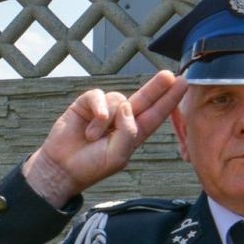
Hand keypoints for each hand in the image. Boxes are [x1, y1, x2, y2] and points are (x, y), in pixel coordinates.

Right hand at [24, 70, 186, 205]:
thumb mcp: (118, 155)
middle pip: (144, 98)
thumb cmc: (91, 166)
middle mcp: (121, 119)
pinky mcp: (86, 105)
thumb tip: (127, 105)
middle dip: (156, 86)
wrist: (61, 168)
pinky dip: (97, 109)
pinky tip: (91, 127)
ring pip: (118, 99)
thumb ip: (129, 131)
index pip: (156, 113)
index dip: (169, 99)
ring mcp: (103, 111)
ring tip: (93, 137)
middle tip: (169, 75)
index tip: (183, 84)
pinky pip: (98, 96)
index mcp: (134, 133)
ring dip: (107, 120)